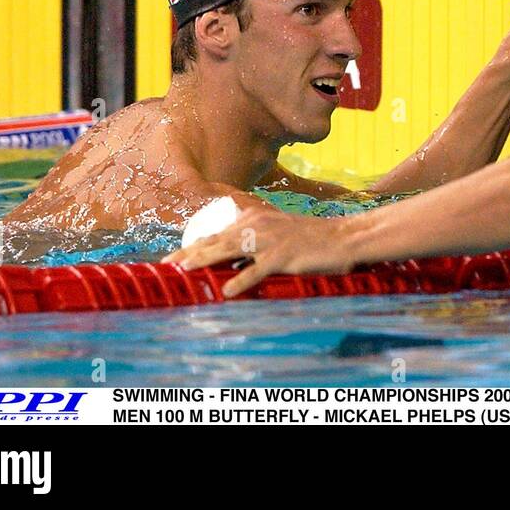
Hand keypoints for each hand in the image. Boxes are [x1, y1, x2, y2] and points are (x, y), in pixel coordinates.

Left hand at [163, 208, 354, 296]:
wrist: (342, 237)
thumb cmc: (310, 239)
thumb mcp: (278, 234)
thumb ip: (254, 243)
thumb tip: (230, 261)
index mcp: (254, 218)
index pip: (216, 234)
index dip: (192, 246)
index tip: (171, 258)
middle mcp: (258, 225)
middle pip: (216, 241)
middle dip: (189, 253)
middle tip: (167, 266)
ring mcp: (270, 240)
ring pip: (229, 250)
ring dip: (205, 261)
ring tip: (185, 271)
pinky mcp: (284, 255)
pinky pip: (258, 270)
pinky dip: (241, 280)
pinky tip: (227, 291)